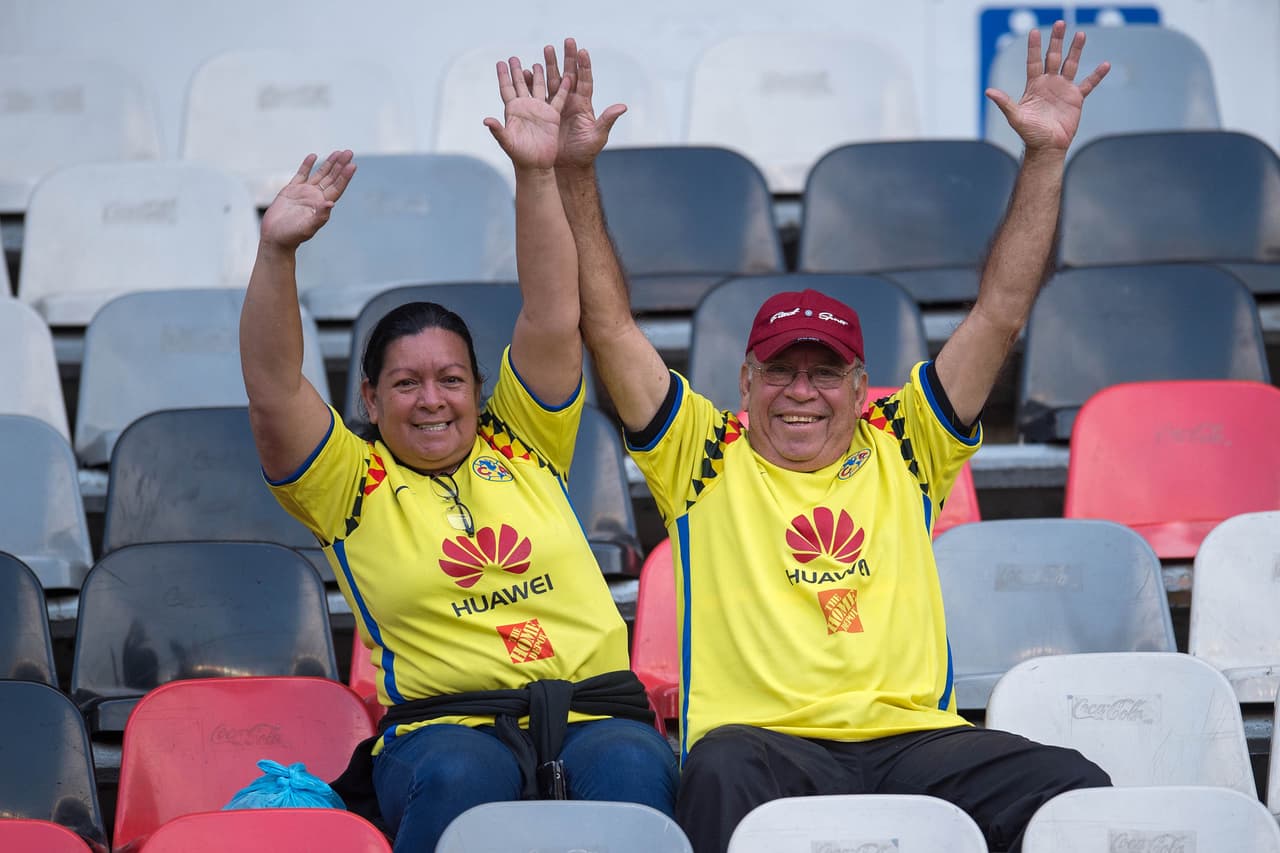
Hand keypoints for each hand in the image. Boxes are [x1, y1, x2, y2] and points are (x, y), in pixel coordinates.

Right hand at [259, 150, 355, 249]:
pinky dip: (307, 165)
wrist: (274, 237)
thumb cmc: (292, 236)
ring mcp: (304, 192)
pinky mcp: (291, 190)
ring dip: (328, 163)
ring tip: (338, 152)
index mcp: (322, 205)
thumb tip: (331, 203)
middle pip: (331, 178)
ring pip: (319, 174)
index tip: (352, 165)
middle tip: (349, 152)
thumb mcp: (307, 227)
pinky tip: (313, 156)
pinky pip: (301, 174)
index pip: (337, 188)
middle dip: (340, 165)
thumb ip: (320, 216)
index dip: (345, 177)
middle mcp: (315, 197)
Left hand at [484, 58, 568, 171]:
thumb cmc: (519, 156)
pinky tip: (566, 78)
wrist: (535, 165)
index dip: (503, 76)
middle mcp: (526, 108)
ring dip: (538, 76)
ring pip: (539, 88)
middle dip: (517, 71)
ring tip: (538, 63)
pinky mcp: (552, 116)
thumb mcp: (507, 143)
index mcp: (513, 111)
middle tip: (513, 57)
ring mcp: (539, 111)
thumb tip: (486, 120)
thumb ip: (497, 131)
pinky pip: (558, 99)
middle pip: (521, 84)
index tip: (500, 62)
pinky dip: (562, 89)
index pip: (507, 89)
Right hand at [545, 38, 626, 169]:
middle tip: (567, 41)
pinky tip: (529, 71)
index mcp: (584, 105)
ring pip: (553, 80)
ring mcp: (557, 105)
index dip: (584, 66)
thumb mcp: (598, 137)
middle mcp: (571, 101)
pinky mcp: (545, 112)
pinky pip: (539, 94)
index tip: (582, 51)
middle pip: (569, 74)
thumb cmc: (585, 153)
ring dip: (550, 65)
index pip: (585, 81)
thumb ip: (607, 120)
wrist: (568, 166)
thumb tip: (623, 106)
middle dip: (568, 57)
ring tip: (547, 48)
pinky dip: (534, 82)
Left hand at [986, 21, 1109, 152]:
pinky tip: (1105, 64)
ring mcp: (1063, 89)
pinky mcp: (1076, 98)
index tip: (1034, 31)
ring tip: (1080, 34)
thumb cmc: (1030, 134)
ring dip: (1075, 50)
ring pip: (1070, 64)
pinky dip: (1097, 75)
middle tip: (1060, 23)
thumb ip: (1005, 103)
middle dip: (1056, 41)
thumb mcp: (1015, 117)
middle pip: (1053, 57)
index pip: (1034, 61)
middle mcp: (1049, 83)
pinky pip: (1089, 84)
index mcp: (1034, 85)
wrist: (1047, 147)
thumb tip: (988, 92)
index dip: (1034, 47)